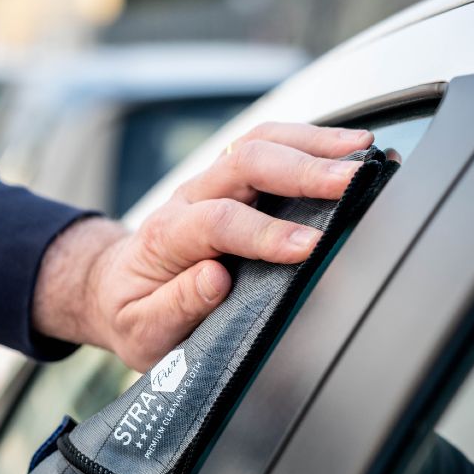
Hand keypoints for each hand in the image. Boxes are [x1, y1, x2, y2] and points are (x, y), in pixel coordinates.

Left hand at [33, 122, 373, 370]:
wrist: (112, 286)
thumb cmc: (132, 312)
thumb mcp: (142, 329)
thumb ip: (173, 307)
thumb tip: (215, 279)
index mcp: (166, 238)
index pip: (218, 222)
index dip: (265, 233)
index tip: (308, 247)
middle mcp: (188, 200)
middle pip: (244, 163)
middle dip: (302, 170)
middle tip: (352, 181)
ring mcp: (208, 186)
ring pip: (258, 144)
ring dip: (312, 144)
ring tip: (361, 152)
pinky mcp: (228, 185)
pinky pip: (266, 149)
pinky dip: (306, 143)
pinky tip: (342, 150)